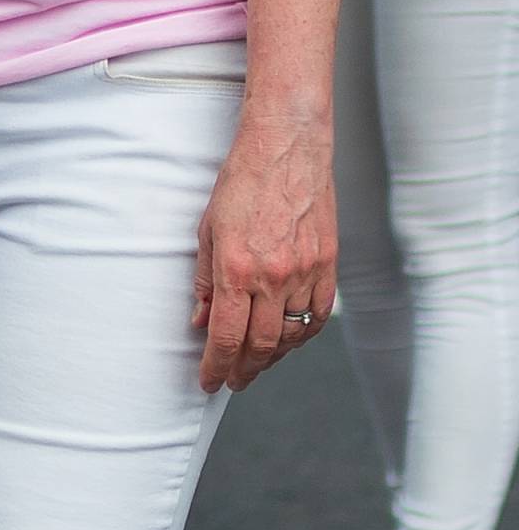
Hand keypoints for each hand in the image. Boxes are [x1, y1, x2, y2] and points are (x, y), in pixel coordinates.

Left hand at [192, 107, 336, 393]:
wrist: (287, 147)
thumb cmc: (242, 182)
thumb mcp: (208, 229)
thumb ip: (205, 280)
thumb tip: (201, 320)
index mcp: (237, 268)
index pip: (226, 337)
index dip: (216, 367)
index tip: (209, 382)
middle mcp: (274, 277)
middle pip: (261, 346)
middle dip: (243, 370)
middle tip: (233, 380)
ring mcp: (305, 273)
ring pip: (292, 337)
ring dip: (273, 358)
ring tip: (257, 363)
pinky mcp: (328, 265)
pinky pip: (318, 316)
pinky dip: (303, 336)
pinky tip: (290, 340)